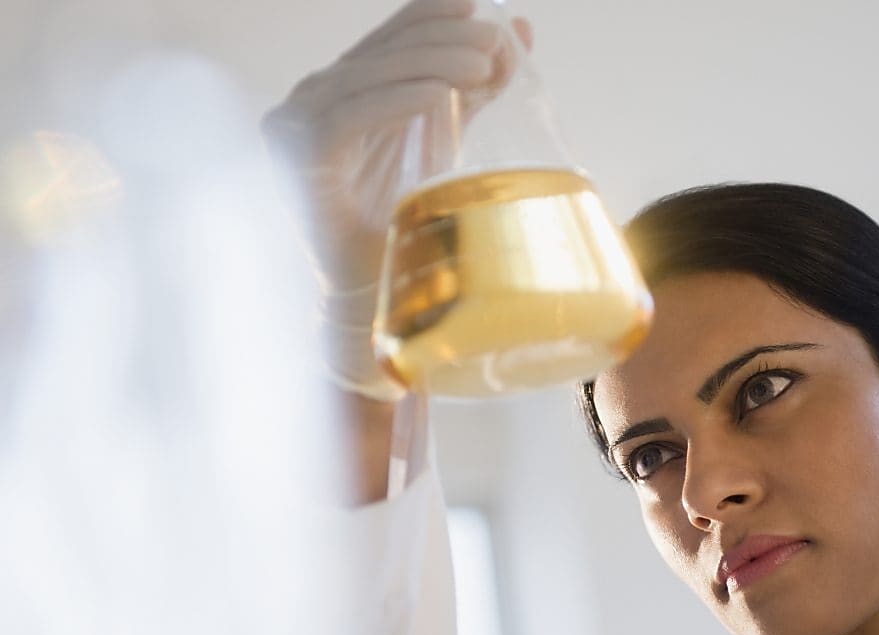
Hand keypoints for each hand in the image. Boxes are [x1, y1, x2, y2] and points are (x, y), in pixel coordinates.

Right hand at [261, 0, 530, 396]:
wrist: (370, 298)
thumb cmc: (401, 226)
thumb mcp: (444, 142)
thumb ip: (472, 90)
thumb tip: (517, 33)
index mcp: (347, 93)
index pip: (388, 40)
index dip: (428, 16)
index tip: (476, 6)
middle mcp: (315, 101)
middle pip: (382, 53)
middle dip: (443, 40)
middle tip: (496, 44)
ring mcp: (298, 126)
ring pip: (367, 78)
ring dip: (430, 64)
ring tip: (482, 64)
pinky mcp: (298, 159)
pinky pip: (347, 118)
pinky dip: (395, 102)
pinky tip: (438, 96)